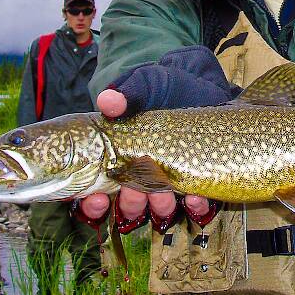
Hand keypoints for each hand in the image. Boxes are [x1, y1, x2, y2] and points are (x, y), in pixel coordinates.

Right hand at [78, 89, 210, 221]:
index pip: (96, 190)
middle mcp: (141, 174)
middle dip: (129, 203)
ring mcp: (169, 181)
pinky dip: (195, 207)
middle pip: (127, 205)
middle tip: (133, 192)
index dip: (92, 202)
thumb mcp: (144, 84)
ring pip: (158, 210)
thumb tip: (108, 101)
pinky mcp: (198, 182)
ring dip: (159, 207)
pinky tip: (196, 197)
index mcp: (119, 157)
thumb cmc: (165, 86)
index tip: (96, 199)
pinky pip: (196, 207)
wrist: (202, 84)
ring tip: (163, 194)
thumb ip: (126, 94)